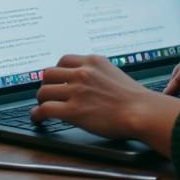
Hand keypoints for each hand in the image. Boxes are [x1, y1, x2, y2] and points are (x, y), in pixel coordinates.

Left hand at [33, 54, 179, 148]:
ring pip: (43, 91)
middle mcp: (82, 73)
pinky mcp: (73, 110)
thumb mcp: (114, 73)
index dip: (57, 72)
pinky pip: (45, 109)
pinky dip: (37, 114)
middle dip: (46, 85)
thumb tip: (86, 80)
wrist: (142, 111)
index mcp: (93, 62)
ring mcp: (76, 91)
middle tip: (47, 94)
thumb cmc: (134, 98)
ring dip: (40, 100)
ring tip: (42, 107)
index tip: (56, 80)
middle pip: (49, 74)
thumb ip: (97, 73)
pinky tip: (38, 118)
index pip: (63, 60)